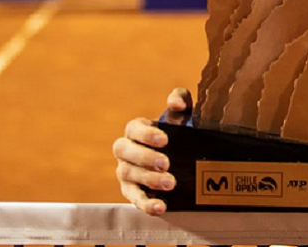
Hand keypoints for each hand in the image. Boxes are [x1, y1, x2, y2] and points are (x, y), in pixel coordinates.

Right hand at [111, 88, 191, 214]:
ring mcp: (126, 172)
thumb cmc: (179, 132)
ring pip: (128, 175)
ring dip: (148, 179)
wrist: (183, 158)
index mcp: (136, 130)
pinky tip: (161, 207)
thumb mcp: (183, 115)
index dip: (146, 134)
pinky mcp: (132, 192)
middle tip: (166, 163)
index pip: (133, 129)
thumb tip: (176, 103)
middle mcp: (126, 151)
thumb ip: (180, 101)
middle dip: (144, 157)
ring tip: (170, 183)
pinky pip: (134, 199)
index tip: (164, 140)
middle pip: (124, 151)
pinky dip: (146, 204)